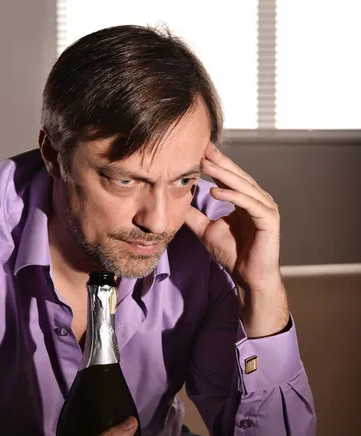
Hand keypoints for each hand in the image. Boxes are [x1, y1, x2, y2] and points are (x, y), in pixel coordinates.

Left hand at [185, 142, 288, 336]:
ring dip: (223, 174)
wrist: (249, 278)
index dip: (214, 164)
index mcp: (245, 200)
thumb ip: (194, 215)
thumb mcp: (206, 231)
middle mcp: (257, 200)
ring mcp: (265, 208)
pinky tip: (215, 191)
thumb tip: (176, 203)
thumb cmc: (232, 254)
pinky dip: (232, 196)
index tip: (197, 150)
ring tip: (205, 164)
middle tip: (202, 147)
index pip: (228, 177)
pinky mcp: (268, 219)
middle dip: (218, 161)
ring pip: (242, 186)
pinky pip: (249, 203)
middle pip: (236, 176)